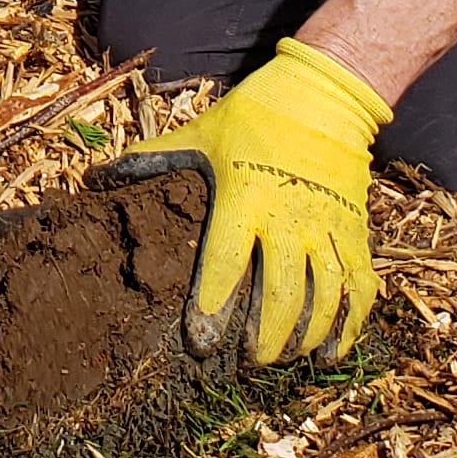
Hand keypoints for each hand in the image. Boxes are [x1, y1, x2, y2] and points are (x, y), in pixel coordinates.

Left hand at [105, 41, 388, 366]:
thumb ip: (155, 159)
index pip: (226, 261)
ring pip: (324, 296)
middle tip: (246, 362)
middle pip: (282, 292)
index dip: (213, 305)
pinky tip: (330, 352)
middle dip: (265, 336)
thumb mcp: (202, 133)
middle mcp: (290, 217)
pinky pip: (358, 287)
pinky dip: (349, 324)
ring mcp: (328, 227)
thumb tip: (98, 176)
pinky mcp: (355, 231)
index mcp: (246, 196)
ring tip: (284, 360)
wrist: (326, 95)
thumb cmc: (256, 115)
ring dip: (305, 335)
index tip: (202, 342)